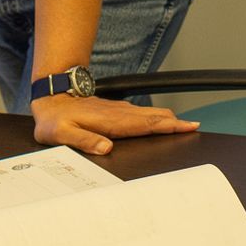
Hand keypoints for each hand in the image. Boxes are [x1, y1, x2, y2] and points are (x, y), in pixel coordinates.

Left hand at [30, 94, 199, 155]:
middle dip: (175, 122)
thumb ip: (84, 140)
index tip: (187, 126)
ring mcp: (118, 110)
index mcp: (110, 121)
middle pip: (153, 116)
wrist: (51, 97)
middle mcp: (118, 114)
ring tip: (185, 124)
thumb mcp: (62, 134)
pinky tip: (160, 119)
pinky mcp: (116, 109)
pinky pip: (142, 113)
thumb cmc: (54, 119)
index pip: (146, 124)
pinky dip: (156, 116)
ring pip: (149, 113)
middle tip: (194, 126)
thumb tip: (106, 148)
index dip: (167, 126)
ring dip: (168, 118)